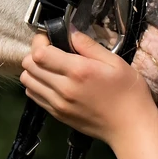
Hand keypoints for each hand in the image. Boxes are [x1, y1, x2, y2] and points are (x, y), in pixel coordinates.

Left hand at [20, 31, 157, 147]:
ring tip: (50, 67)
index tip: (50, 38)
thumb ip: (89, 45)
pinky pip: (34, 96)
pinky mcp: (57, 115)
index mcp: (78, 71)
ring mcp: (58, 104)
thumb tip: (70, 31)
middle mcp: (63, 88)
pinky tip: (52, 82)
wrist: (130, 127)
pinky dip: (37, 85)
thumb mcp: (115, 62)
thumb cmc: (128, 92)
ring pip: (27, 81)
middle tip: (51, 51)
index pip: (39, 53)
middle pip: (28, 66)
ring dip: (34, 70)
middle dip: (35, 53)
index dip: (40, 41)